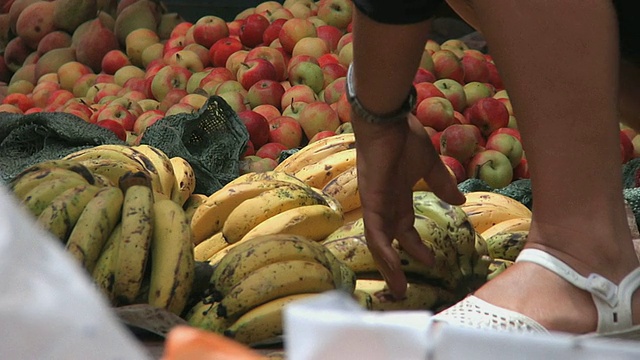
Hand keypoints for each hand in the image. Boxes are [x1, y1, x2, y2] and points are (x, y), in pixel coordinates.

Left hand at [352, 113, 464, 298]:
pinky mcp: (372, 202)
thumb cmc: (404, 138)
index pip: (404, 228)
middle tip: (404, 288)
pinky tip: (393, 266)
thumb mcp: (428, 165)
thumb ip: (441, 183)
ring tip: (398, 288)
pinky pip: (374, 232)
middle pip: (388, 242)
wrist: (388, 120)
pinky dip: (383, 250)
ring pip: (378, 243)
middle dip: (396, 265)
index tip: (431, 261)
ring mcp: (376, 205)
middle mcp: (384, 205)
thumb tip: (460, 199)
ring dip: (388, 266)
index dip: (414, 246)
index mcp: (397, 197)